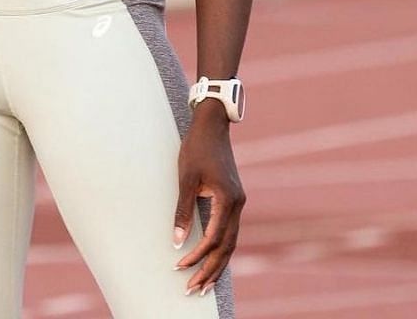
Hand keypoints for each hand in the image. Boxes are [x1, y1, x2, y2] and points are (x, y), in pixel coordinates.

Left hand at [172, 109, 243, 295]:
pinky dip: (221, 250)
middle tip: (192, 290)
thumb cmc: (196, 149)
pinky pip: (230, 233)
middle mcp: (238, 205)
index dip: (197, 255)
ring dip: (217, 265)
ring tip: (203, 285)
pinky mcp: (233, 201)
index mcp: (228, 200)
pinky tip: (211, 261)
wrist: (212, 127)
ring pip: (231, 243)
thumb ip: (182, 211)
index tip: (180, 266)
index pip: (214, 238)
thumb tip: (177, 241)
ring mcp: (238, 204)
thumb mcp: (185, 179)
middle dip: (210, 270)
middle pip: (227, 248)